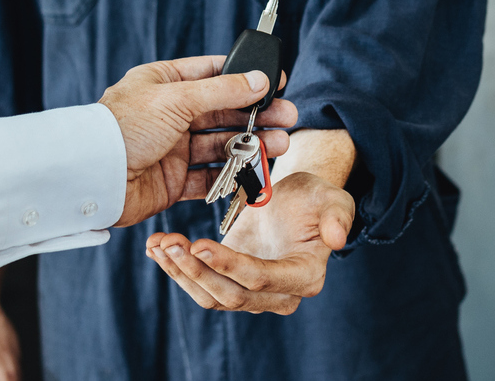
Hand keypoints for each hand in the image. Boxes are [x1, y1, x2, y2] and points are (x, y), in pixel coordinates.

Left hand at [97, 55, 294, 227]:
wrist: (92, 177)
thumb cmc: (123, 128)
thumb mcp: (176, 99)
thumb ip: (222, 91)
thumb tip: (259, 80)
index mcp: (164, 84)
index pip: (212, 74)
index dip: (245, 77)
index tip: (276, 81)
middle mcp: (169, 115)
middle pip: (223, 112)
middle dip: (257, 115)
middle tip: (288, 117)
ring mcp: (172, 149)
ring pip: (220, 145)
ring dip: (251, 145)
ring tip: (280, 145)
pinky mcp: (173, 181)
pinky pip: (210, 177)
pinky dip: (233, 175)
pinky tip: (256, 172)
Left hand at [143, 171, 355, 313]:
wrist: (295, 199)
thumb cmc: (315, 198)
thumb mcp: (332, 198)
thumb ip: (338, 216)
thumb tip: (338, 239)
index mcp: (305, 276)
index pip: (261, 279)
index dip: (229, 266)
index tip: (200, 244)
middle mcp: (278, 295)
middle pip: (231, 295)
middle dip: (196, 271)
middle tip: (169, 243)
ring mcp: (251, 293)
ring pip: (209, 295)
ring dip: (179, 272)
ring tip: (157, 244)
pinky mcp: (228, 282)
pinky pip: (200, 284)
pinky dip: (175, 267)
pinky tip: (155, 246)